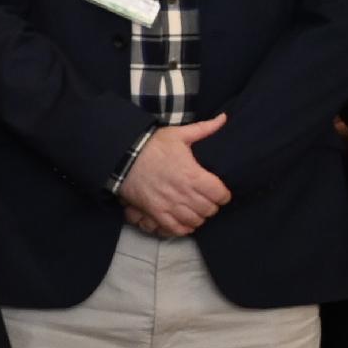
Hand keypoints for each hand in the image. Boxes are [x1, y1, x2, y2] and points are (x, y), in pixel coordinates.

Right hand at [115, 115, 231, 236]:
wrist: (123, 157)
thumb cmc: (152, 145)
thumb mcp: (178, 134)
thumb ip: (204, 129)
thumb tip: (224, 118)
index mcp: (193, 175)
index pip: (220, 194)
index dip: (223, 194)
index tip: (220, 191)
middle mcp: (184, 194)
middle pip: (210, 210)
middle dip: (212, 205)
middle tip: (207, 199)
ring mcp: (169, 206)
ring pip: (195, 221)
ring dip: (199, 216)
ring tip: (196, 209)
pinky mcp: (156, 213)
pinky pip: (177, 229)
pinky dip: (184, 228)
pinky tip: (185, 220)